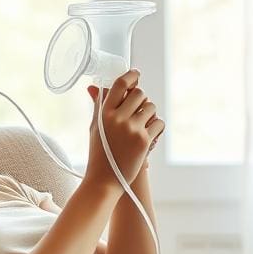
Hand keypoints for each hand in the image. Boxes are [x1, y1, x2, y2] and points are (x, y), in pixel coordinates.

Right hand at [84, 69, 164, 190]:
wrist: (105, 180)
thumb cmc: (99, 153)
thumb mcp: (95, 128)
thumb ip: (98, 105)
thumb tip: (93, 86)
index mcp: (104, 113)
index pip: (119, 85)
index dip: (131, 76)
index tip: (136, 74)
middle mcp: (117, 118)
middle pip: (139, 93)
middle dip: (142, 98)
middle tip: (139, 108)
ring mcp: (132, 129)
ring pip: (151, 107)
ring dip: (150, 113)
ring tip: (143, 125)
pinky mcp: (144, 140)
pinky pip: (159, 123)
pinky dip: (157, 128)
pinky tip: (150, 135)